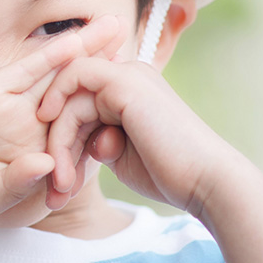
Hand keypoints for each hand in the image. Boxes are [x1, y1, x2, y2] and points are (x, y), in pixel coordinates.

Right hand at [0, 16, 124, 225]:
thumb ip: (15, 189)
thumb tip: (45, 165)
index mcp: (35, 163)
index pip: (79, 148)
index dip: (107, 137)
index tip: (140, 128)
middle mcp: (30, 131)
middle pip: (79, 102)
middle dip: (109, 81)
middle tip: (146, 62)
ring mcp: (13, 108)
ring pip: (59, 77)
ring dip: (88, 53)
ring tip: (118, 29)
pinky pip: (28, 69)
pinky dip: (52, 54)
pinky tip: (77, 39)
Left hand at [38, 55, 233, 214]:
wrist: (206, 182)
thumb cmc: (168, 174)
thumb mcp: (119, 153)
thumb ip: (93, 137)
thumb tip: (65, 136)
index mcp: (130, 90)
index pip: (78, 101)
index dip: (62, 135)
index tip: (57, 176)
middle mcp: (128, 74)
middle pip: (69, 98)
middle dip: (57, 143)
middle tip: (56, 189)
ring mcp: (126, 73)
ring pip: (67, 95)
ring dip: (58, 142)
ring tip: (63, 185)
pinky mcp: (123, 79)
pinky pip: (73, 78)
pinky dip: (57, 109)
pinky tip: (58, 149)